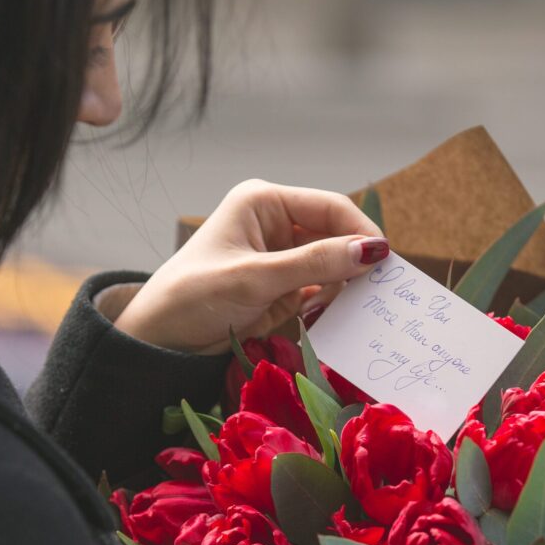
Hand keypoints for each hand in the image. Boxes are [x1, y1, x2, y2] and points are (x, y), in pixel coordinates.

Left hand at [111, 180, 387, 352]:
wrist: (158, 341)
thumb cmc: (194, 297)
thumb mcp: (256, 278)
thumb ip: (314, 263)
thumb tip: (372, 250)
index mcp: (264, 203)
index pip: (329, 207)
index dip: (360, 231)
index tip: (387, 261)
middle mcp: (274, 224)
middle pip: (333, 234)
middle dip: (356, 260)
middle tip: (384, 290)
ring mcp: (278, 257)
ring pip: (330, 264)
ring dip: (346, 283)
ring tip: (368, 306)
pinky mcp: (279, 287)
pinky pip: (318, 288)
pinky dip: (332, 301)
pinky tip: (345, 315)